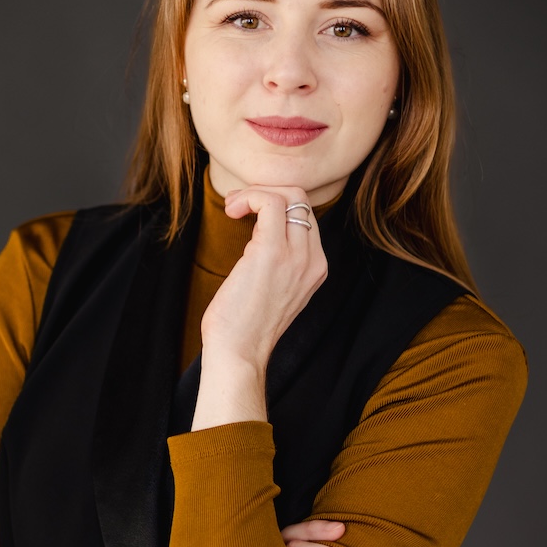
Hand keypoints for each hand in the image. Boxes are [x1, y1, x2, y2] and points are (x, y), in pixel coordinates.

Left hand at [200, 185, 328, 370]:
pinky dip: (249, 197)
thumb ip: (277, 263)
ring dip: (255, 192)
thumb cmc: (244, 326)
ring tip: (233, 207)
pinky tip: (232, 212)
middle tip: (237, 206)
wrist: (239, 354)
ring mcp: (296, 256)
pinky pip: (269, 203)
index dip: (276, 204)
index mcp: (315, 268)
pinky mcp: (271, 253)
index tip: (247, 213)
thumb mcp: (273, 290)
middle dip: (266, 192)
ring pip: (290, 195)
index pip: (305, 216)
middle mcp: (312, 260)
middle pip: (302, 200)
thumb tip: (258, 234)